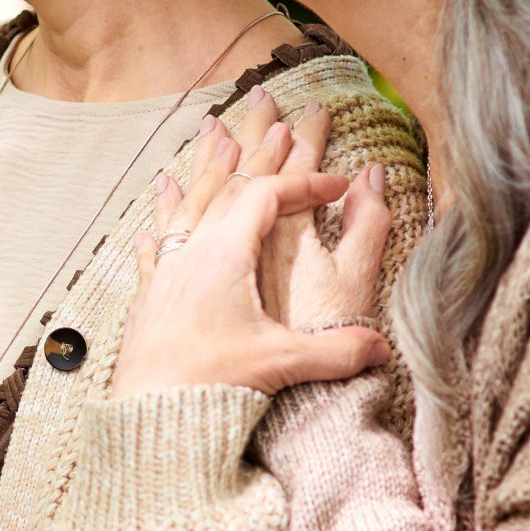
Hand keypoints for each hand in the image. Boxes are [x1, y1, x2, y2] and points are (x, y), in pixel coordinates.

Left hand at [112, 90, 395, 397]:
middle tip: (273, 114)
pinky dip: (161, 223)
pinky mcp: (149, 298)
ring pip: (188, 205)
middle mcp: (192, 251)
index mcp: (225, 253)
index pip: (269, 196)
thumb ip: (336, 350)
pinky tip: (151, 223)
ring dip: (206, 170)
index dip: (306, 183)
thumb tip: (382, 347)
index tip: (338, 184)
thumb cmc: (209, 384)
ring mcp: (166, 271)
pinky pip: (157, 245)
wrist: (148, 416)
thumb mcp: (281, 362)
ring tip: (213, 139)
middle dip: (256, 149)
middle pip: (226, 183)